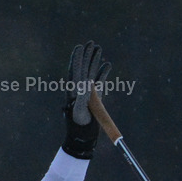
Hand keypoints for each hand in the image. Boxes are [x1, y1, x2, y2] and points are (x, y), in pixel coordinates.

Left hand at [62, 41, 110, 158]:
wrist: (82, 138)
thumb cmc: (79, 126)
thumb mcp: (79, 112)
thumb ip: (81, 98)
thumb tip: (84, 84)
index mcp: (73, 90)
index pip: (75, 71)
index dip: (77, 58)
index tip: (80, 47)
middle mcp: (79, 90)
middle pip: (83, 68)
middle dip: (86, 55)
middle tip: (91, 43)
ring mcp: (87, 93)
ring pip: (91, 73)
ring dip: (94, 61)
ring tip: (99, 49)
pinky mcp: (94, 98)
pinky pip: (99, 82)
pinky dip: (103, 73)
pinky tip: (107, 64)